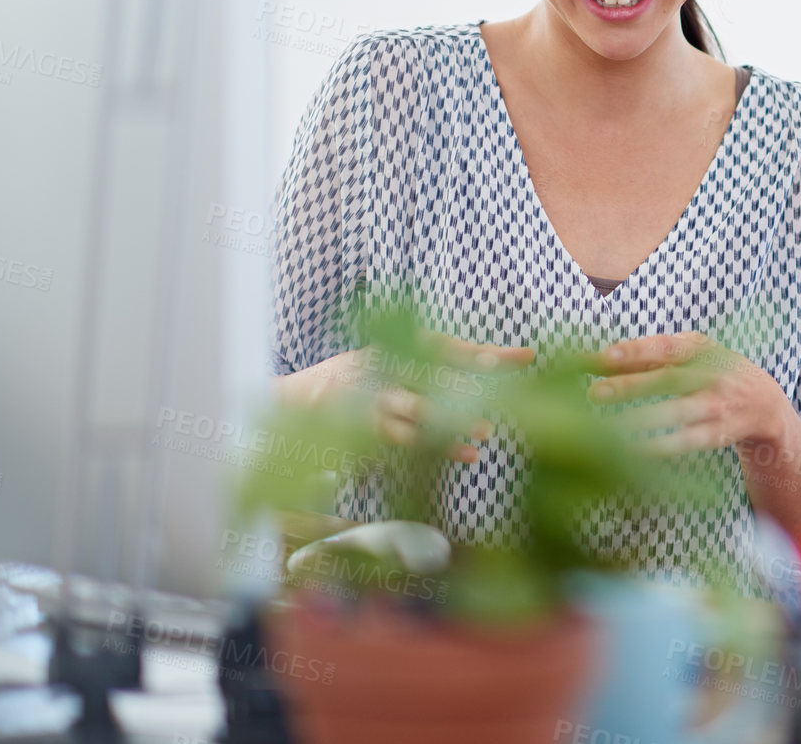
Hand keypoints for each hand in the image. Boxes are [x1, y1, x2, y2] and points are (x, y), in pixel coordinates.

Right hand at [275, 337, 535, 462]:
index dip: (482, 350)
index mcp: (388, 348)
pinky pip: (404, 440)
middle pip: (436, 373)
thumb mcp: (374, 362)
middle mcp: (380, 369)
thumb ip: (414, 364)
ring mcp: (368, 401)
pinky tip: (466, 454)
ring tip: (486, 431)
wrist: (279, 406)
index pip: (443, 345)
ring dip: (455, 420)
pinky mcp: (360, 432)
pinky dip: (437, 448)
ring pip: (419, 409)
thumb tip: (479, 366)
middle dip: (473, 383)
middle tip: (508, 393)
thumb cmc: (340, 384)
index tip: (521, 357)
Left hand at [586, 332, 793, 457]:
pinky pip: (686, 441)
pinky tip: (632, 453)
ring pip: (676, 412)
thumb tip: (593, 359)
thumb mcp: (690, 354)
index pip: (666, 347)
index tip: (605, 357)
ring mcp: (716, 405)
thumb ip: (648, 355)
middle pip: (668, 378)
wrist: (764, 402)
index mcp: (701, 348)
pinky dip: (659, 447)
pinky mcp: (718, 434)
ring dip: (641, 421)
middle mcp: (712, 374)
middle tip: (594, 393)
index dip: (637, 351)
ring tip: (606, 430)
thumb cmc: (710, 372)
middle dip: (631, 385)